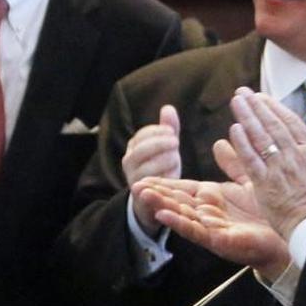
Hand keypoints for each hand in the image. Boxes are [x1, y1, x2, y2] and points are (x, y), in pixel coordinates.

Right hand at [123, 105, 181, 235]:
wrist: (153, 198)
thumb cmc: (161, 167)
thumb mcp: (165, 147)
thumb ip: (167, 129)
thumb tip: (168, 108)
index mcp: (134, 147)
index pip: (142, 135)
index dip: (157, 131)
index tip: (171, 131)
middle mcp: (129, 162)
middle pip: (140, 150)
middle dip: (158, 144)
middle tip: (175, 142)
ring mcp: (133, 179)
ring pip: (145, 168)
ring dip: (163, 160)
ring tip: (176, 157)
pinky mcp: (141, 195)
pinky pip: (152, 185)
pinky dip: (164, 177)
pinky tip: (174, 174)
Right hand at [133, 175, 289, 279]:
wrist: (294, 234)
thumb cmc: (272, 212)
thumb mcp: (247, 181)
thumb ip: (234, 163)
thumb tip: (220, 143)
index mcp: (214, 198)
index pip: (184, 188)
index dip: (164, 183)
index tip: (144, 177)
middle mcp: (209, 213)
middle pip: (177, 201)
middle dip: (156, 194)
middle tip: (135, 186)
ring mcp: (213, 227)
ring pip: (182, 214)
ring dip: (162, 206)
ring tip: (142, 196)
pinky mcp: (220, 240)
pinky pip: (196, 231)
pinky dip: (179, 223)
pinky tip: (164, 215)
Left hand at [225, 88, 305, 240]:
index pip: (290, 123)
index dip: (274, 107)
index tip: (262, 97)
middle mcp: (295, 156)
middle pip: (272, 125)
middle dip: (257, 106)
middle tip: (243, 92)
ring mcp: (279, 169)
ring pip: (261, 137)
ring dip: (247, 117)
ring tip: (237, 101)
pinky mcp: (265, 184)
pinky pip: (251, 159)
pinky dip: (243, 143)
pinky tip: (235, 128)